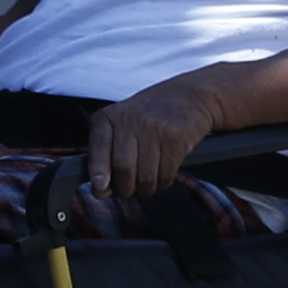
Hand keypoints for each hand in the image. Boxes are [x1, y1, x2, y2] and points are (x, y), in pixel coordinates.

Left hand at [86, 73, 230, 208]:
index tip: (100, 189)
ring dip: (145, 189)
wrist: (189, 97)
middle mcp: (129, 120)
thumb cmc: (149, 115)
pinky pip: (165, 175)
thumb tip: (100, 190)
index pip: (98, 149)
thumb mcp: (120, 126)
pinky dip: (162, 182)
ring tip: (146, 180)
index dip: (98, 173)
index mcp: (109, 118)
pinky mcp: (175, 139)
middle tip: (128, 189)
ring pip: (145, 178)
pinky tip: (162, 172)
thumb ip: (106, 155)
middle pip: (123, 169)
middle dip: (125, 189)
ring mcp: (153, 129)